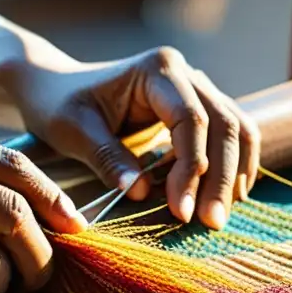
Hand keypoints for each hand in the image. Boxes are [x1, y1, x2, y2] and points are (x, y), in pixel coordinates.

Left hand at [5, 47, 259, 229]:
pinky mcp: (198, 108)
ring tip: (218, 216)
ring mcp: (196, 88)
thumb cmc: (59, 105)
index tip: (181, 211)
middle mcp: (185, 73)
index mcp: (157, 69)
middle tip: (211, 223)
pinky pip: (230, 135)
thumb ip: (107, 158)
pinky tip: (225, 198)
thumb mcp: (73, 130)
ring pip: (236, 129)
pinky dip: (233, 166)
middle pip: (223, 125)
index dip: (191, 168)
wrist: (55, 88)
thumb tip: (140, 191)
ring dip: (233, 174)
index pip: (191, 120)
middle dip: (220, 178)